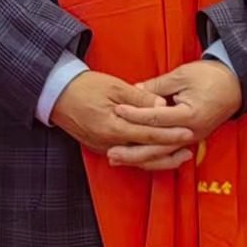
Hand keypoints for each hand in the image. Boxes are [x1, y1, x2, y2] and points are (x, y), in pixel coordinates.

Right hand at [50, 70, 192, 164]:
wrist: (56, 94)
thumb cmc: (85, 86)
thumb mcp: (114, 86)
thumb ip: (140, 98)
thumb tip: (162, 106)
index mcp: (113, 126)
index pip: (148, 134)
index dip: (170, 134)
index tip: (188, 132)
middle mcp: (109, 142)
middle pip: (145, 153)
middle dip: (168, 153)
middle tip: (189, 151)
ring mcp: (103, 147)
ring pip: (136, 160)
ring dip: (158, 159)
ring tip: (178, 157)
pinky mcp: (99, 147)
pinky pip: (126, 157)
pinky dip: (142, 157)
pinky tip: (154, 154)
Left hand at [107, 58, 241, 170]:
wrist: (235, 84)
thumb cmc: (211, 77)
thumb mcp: (182, 75)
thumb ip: (157, 86)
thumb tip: (133, 91)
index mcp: (190, 115)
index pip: (157, 118)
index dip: (135, 114)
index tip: (117, 110)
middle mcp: (191, 132)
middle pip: (157, 146)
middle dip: (132, 150)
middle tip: (111, 150)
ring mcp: (192, 139)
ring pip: (162, 154)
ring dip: (138, 158)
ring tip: (117, 158)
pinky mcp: (190, 140)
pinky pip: (168, 153)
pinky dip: (151, 157)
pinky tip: (135, 159)